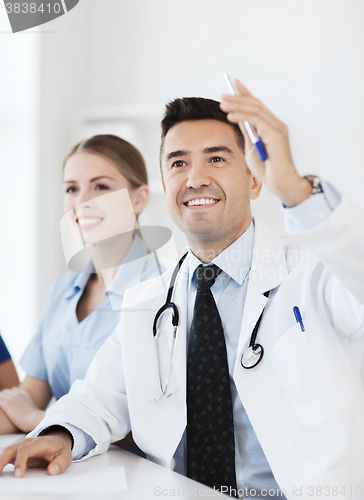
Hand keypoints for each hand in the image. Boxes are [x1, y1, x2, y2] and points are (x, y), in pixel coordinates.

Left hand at [0, 388, 45, 431]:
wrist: (34, 419)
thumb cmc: (33, 418)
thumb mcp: (32, 406)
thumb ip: (27, 403)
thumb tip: (24, 408)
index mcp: (24, 393)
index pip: (13, 389)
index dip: (10, 395)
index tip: (9, 401)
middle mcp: (17, 393)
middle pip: (5, 391)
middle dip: (3, 397)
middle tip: (3, 405)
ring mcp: (11, 398)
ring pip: (0, 394)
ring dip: (0, 400)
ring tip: (2, 407)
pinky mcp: (6, 403)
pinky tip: (0, 409)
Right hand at [0, 434, 72, 477]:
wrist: (58, 442)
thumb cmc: (60, 449)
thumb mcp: (66, 455)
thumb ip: (61, 463)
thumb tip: (52, 471)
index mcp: (39, 443)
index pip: (25, 450)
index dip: (20, 462)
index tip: (18, 475)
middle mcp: (28, 443)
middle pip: (11, 449)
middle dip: (2, 461)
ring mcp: (21, 447)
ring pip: (6, 452)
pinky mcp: (18, 453)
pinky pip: (7, 457)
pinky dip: (1, 463)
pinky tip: (0, 472)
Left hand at [220, 79, 311, 206]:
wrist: (280, 183)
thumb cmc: (268, 170)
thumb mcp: (252, 148)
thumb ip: (248, 133)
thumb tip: (238, 119)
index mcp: (271, 127)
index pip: (257, 105)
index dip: (245, 93)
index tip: (233, 84)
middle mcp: (276, 124)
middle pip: (255, 104)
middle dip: (238, 97)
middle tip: (222, 95)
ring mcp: (277, 128)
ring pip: (255, 110)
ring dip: (237, 105)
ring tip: (223, 104)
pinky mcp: (276, 134)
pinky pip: (257, 120)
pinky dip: (243, 116)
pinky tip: (231, 115)